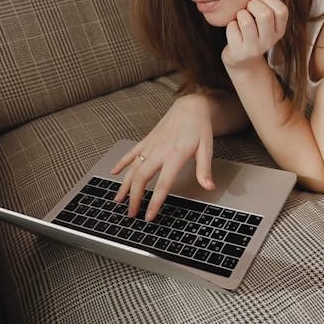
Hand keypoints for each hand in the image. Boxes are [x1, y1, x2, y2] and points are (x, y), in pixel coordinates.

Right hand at [110, 95, 215, 220]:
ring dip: (124, 185)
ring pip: (132, 168)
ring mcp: (150, 145)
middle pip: (141, 178)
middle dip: (134, 198)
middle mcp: (159, 151)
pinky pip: (131, 153)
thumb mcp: (206, 148)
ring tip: (118, 200)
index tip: (149, 216)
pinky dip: (121, 163)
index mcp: (175, 155)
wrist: (191, 107)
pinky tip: (114, 173)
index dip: (154, 202)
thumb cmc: (199, 128)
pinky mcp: (147, 140)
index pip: (162, 184)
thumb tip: (209, 187)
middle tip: (131, 214)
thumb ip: (205, 169)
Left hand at [221, 0, 287, 70]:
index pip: (281, 10)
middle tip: (248, 8)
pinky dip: (230, 25)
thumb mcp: (263, 21)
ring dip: (240, 15)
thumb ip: (264, 5)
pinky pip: (232, 28)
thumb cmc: (251, 31)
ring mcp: (255, 48)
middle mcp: (270, 40)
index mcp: (279, 30)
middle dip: (252, 5)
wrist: (241, 60)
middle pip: (264, 14)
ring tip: (240, 19)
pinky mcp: (240, 52)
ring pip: (246, 21)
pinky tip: (233, 31)